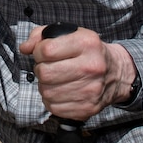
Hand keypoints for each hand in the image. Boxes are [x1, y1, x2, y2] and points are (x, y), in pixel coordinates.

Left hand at [17, 25, 137, 121]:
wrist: (117, 74)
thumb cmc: (88, 52)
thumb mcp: (70, 34)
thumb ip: (41, 35)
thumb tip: (25, 48)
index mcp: (87, 44)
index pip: (46, 50)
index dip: (38, 52)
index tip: (44, 53)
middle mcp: (91, 67)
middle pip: (44, 73)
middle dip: (41, 70)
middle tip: (49, 68)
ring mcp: (90, 90)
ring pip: (46, 92)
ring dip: (45, 86)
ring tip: (56, 80)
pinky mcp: (87, 108)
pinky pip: (53, 108)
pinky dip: (52, 100)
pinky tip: (61, 92)